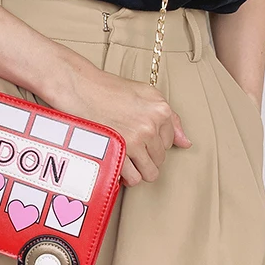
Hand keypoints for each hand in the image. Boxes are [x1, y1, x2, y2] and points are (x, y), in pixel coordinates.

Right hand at [45, 56, 192, 186]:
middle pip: (160, 159)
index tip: (139, 138)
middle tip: (128, 146)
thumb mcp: (144, 93)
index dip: (153, 143)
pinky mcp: (119, 151)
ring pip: (149, 173)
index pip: (169, 142)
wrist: (79, 87)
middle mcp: (150, 125)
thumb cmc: (107, 89)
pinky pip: (132, 178)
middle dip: (145, 157)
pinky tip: (116, 162)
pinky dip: (124, 175)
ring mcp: (134, 139)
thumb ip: (169, 118)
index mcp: (160, 110)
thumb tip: (185, 142)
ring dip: (137, 170)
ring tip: (124, 158)